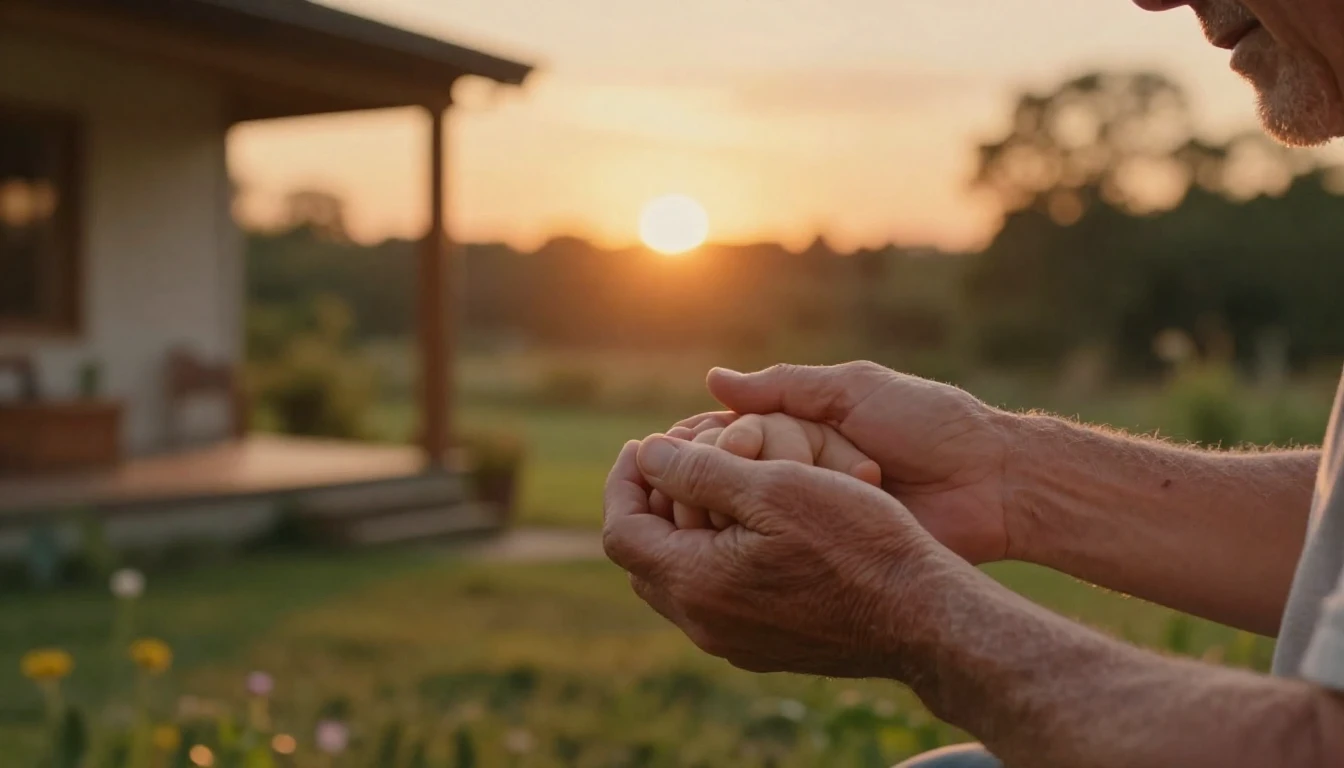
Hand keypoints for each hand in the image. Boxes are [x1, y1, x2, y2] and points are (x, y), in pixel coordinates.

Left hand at [603, 436, 951, 677]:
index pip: (623, 530)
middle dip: (648, 507)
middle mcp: (705, 623)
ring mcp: (735, 642)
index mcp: (696, 582)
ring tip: (707, 489)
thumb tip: (646, 454)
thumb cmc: (856, 540)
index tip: (642, 446)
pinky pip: (714, 602)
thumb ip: (699, 470)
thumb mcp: (775, 486)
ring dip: (681, 534)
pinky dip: (711, 560)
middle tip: (669, 463)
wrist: (920, 613)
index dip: (623, 482)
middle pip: (644, 559)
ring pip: (678, 583)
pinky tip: (745, 530)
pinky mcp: (765, 648)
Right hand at [676, 362, 1012, 563]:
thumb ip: (785, 388)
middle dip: (722, 466)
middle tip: (724, 466)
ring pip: (750, 510)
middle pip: (731, 472)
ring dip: (738, 502)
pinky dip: (763, 540)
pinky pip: (784, 547)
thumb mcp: (853, 390)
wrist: (992, 483)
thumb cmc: (929, 424)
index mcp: (804, 427)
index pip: (731, 430)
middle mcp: (801, 471)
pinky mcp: (831, 551)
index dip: (705, 438)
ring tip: (729, 500)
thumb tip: (713, 379)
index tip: (692, 440)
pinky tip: (740, 538)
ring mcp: (814, 515)